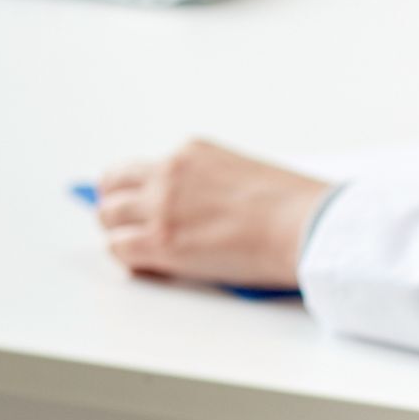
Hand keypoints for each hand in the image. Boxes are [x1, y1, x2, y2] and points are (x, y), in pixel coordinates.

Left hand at [96, 140, 329, 290]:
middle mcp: (169, 172)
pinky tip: (148, 267)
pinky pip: (120, 249)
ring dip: (119, 233)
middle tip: (126, 228)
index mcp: (191, 152)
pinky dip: (128, 259)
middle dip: (117, 208)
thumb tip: (193, 212)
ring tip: (137, 250)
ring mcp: (162, 205)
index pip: (139, 167)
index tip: (134, 203)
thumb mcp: (242, 174)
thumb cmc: (294, 208)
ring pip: (109, 217)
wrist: (309, 227)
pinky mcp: (163, 241)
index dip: (133, 190)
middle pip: (113, 187)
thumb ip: (207, 184)